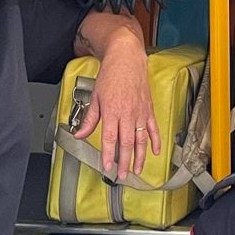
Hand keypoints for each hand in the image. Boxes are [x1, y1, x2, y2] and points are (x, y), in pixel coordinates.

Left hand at [74, 39, 158, 178]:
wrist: (127, 59)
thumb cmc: (110, 76)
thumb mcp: (95, 98)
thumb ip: (89, 119)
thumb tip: (79, 134)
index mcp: (111, 111)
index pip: (110, 139)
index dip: (109, 155)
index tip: (107, 167)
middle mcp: (127, 114)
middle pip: (126, 143)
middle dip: (124, 162)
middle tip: (122, 175)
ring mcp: (140, 112)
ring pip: (141, 140)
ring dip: (139, 157)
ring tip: (136, 169)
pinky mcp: (148, 109)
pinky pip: (153, 128)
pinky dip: (155, 141)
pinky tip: (154, 152)